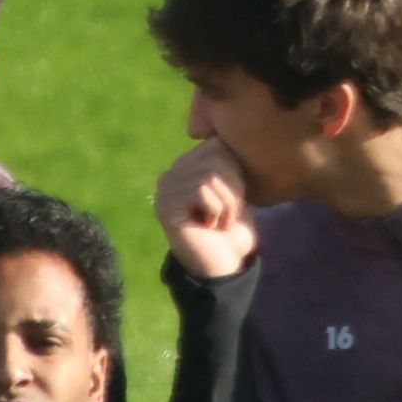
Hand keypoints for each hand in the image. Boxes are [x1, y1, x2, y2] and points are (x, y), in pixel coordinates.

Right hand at [154, 143, 259, 281]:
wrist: (224, 265)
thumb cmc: (233, 228)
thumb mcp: (236, 187)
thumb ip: (227, 161)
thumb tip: (220, 136)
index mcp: (187, 165)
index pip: (218, 143)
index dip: (236, 170)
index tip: (234, 199)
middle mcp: (171, 173)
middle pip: (216, 154)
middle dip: (234, 185)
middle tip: (228, 212)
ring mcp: (165, 189)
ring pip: (211, 173)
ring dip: (228, 202)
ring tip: (220, 221)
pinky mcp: (165, 206)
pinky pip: (201, 189)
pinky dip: (218, 210)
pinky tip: (210, 226)